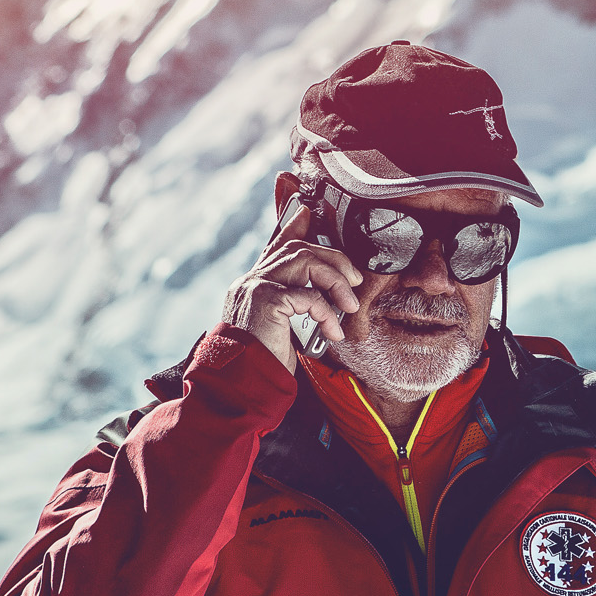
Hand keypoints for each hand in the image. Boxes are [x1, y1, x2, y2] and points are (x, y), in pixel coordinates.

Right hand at [221, 202, 362, 372]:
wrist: (242, 384)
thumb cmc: (263, 362)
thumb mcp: (280, 329)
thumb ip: (293, 306)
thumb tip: (321, 295)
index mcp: (252, 284)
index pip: (276, 245)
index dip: (293, 225)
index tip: (306, 211)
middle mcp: (250, 280)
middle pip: (299, 249)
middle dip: (334, 260)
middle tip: (353, 281)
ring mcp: (255, 287)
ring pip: (305, 261)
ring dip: (335, 281)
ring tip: (349, 305)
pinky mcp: (265, 300)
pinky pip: (308, 295)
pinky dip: (327, 311)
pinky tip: (333, 330)